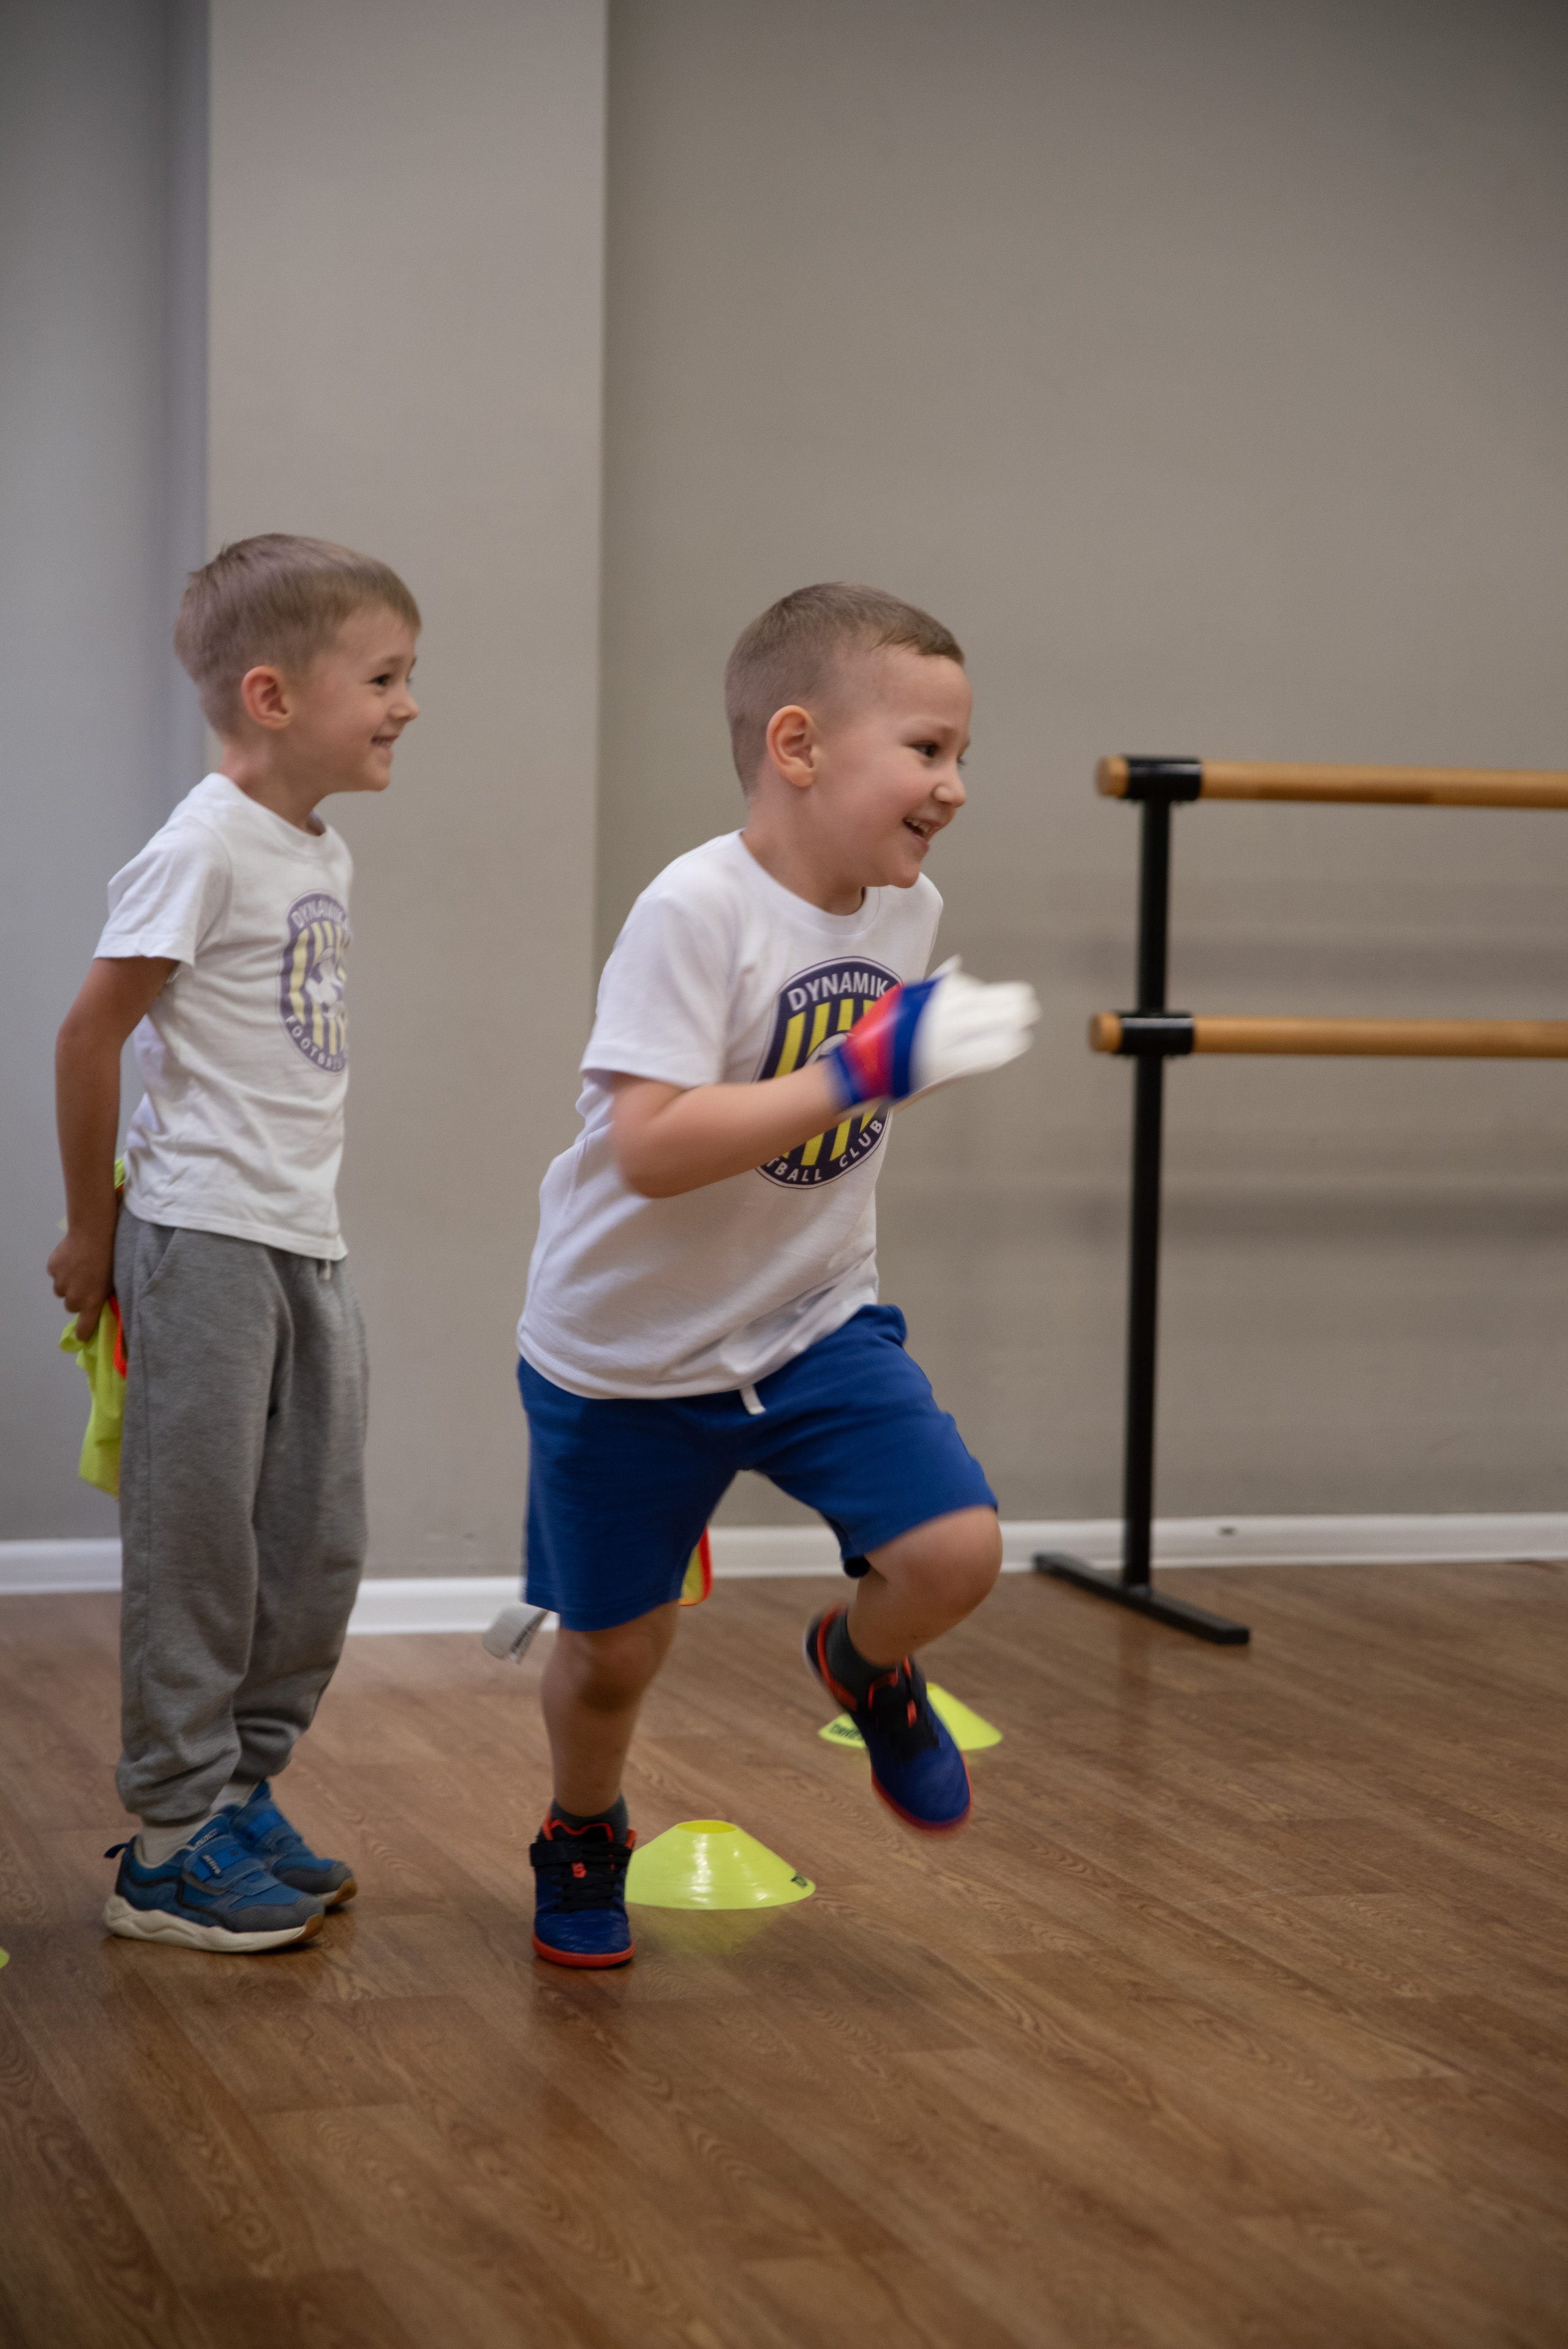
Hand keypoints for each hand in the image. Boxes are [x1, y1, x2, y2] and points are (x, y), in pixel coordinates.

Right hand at [48, 1228, 115, 1341]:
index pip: (83, 1328)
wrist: (94, 1235)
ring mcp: (60, 1283)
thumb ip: (106, 1296)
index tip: (82, 1335)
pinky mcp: (52, 1268)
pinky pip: (56, 1273)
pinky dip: (62, 1268)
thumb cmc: (112, 1258)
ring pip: (62, 1289)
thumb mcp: (115, 1282)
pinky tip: (73, 1256)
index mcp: (91, 1303)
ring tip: (80, 1267)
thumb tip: (104, 1303)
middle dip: (77, 1298)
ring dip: (68, 1283)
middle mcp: (74, 1297)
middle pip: (71, 1306)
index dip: (83, 1332)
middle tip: (87, 1284)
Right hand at [824, 957, 1039, 1110]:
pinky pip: (976, 1057)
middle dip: (1007, 1007)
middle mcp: (933, 1019)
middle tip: (1030, 1005)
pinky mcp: (941, 1067)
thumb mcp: (902, 1001)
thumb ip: (933, 988)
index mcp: (925, 1001)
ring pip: (982, 1030)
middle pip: (980, 1009)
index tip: (1014, 995)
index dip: (994, 994)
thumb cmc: (881, 1037)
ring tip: (1026, 1026)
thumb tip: (957, 967)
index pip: (968, 992)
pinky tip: (1013, 1047)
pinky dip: (996, 1051)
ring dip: (1008, 1027)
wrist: (859, 1071)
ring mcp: (938, 1043)